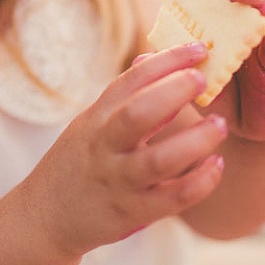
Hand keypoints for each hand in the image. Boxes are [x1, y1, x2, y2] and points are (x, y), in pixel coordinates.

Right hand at [18, 45, 227, 257]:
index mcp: (96, 118)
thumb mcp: (90, 124)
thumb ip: (121, 97)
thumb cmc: (76, 164)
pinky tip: (216, 166)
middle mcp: (105, 146)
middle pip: (137, 113)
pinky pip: (171, 200)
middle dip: (174, 91)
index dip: (165, 61)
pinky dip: (199, 183)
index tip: (197, 47)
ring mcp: (117, 181)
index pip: (130, 81)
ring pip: (158, 161)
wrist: (44, 217)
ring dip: (195, 141)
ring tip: (220, 125)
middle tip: (203, 78)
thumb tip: (150, 57)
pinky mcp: (130, 213)